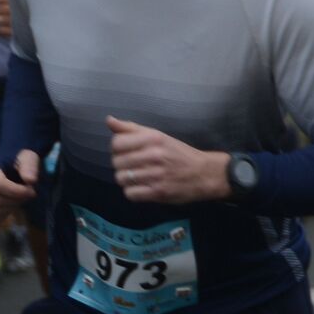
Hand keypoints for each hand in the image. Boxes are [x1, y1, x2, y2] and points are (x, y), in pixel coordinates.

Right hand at [0, 148, 40, 225]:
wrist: (10, 164)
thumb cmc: (18, 160)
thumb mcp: (28, 157)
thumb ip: (29, 165)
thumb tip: (30, 180)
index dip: (17, 191)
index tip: (31, 191)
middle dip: (16, 200)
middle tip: (27, 195)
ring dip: (10, 209)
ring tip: (18, 199)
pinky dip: (0, 217)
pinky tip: (9, 207)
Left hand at [107, 117, 229, 205]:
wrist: (204, 173)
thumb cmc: (179, 153)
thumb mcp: (158, 135)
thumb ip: (132, 128)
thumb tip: (109, 120)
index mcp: (153, 138)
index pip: (117, 143)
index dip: (117, 149)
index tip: (126, 152)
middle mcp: (154, 155)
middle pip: (117, 162)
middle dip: (121, 165)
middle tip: (134, 166)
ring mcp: (156, 174)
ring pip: (121, 178)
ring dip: (126, 179)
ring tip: (138, 177)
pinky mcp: (158, 192)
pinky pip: (130, 193)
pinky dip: (133, 192)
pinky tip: (142, 187)